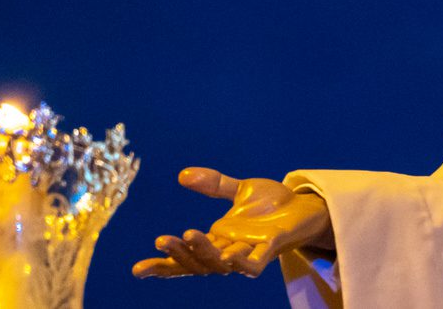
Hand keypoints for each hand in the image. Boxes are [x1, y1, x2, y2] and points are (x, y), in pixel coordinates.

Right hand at [132, 167, 332, 278]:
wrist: (306, 205)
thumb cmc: (273, 204)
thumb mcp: (241, 190)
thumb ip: (214, 184)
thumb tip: (183, 175)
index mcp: (218, 239)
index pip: (185, 257)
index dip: (162, 265)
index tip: (137, 269)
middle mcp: (230, 250)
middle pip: (198, 263)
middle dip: (178, 254)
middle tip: (161, 240)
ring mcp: (249, 252)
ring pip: (220, 263)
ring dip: (203, 253)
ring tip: (187, 235)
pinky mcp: (271, 248)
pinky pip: (254, 264)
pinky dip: (242, 263)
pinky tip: (230, 255)